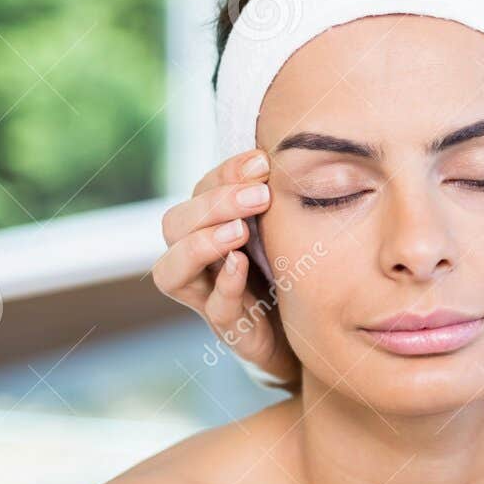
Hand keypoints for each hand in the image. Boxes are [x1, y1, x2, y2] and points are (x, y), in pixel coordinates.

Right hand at [153, 149, 298, 385]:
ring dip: (202, 244)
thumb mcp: (286, 227)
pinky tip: (242, 263)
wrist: (311, 331)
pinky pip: (215, 309)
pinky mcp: (232, 331)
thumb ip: (278, 197)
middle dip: (214, 205)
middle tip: (259, 195)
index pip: (200, 192)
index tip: (261, 161)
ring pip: (172, 271)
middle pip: (174, 225)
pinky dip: (226, 285)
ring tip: (238, 230)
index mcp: (211, 228)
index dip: (225, 174)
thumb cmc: (293, 271)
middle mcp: (199, 263)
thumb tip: (289, 152)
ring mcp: (209, 298)